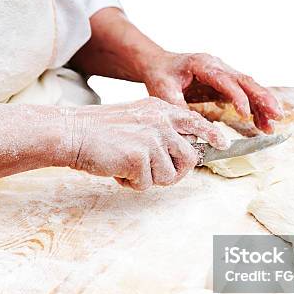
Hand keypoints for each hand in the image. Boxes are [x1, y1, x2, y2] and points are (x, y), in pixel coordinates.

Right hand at [66, 98, 227, 190]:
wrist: (72, 132)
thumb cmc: (99, 131)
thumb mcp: (136, 119)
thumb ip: (159, 130)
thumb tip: (182, 153)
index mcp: (160, 109)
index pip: (195, 121)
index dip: (211, 134)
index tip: (222, 144)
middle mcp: (160, 121)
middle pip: (188, 158)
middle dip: (174, 172)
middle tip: (153, 173)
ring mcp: (152, 138)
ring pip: (168, 175)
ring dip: (148, 178)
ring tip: (127, 166)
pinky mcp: (140, 156)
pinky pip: (146, 183)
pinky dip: (130, 183)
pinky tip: (116, 169)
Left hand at [143, 52, 282, 134]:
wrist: (160, 65)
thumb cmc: (161, 76)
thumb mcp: (163, 92)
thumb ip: (179, 108)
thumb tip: (193, 132)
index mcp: (202, 64)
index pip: (224, 80)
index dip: (237, 96)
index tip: (245, 114)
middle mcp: (218, 66)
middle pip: (245, 81)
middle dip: (262, 98)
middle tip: (276, 115)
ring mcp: (225, 74)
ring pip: (250, 88)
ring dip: (263, 106)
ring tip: (272, 126)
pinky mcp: (227, 85)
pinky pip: (246, 96)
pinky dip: (255, 110)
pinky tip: (263, 124)